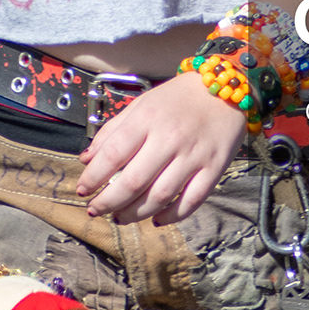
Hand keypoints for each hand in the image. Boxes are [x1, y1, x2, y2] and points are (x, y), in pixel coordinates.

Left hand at [76, 72, 246, 223]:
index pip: (113, 154)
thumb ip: (112, 131)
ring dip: (135, 214)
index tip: (83, 190)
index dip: (93, 177)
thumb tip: (87, 160)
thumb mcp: (141, 104)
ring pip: (160, 197)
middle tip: (96, 210)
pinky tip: (156, 219)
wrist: (225, 90)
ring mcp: (193, 156)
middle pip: (133, 182)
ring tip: (120, 218)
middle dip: (108, 203)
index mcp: (147, 119)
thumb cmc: (177, 99)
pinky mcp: (214, 169)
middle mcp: (170, 138)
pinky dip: (171, 216)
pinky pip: (191, 201)